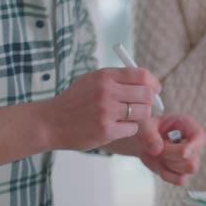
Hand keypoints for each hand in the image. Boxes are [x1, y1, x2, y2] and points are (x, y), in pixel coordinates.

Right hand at [42, 68, 160, 150]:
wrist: (50, 122)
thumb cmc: (75, 101)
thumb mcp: (92, 81)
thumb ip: (117, 79)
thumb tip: (148, 83)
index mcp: (105, 76)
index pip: (142, 75)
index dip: (153, 84)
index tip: (155, 90)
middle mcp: (107, 92)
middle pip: (147, 95)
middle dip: (149, 102)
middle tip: (143, 106)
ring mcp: (107, 112)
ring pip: (143, 113)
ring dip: (139, 116)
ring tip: (127, 117)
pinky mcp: (106, 130)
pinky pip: (133, 128)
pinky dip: (129, 129)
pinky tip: (116, 127)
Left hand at [139, 115, 205, 185]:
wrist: (141, 141)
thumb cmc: (147, 129)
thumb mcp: (144, 126)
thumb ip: (150, 135)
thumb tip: (158, 150)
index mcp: (188, 126)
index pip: (200, 137)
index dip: (194, 146)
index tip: (183, 153)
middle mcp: (192, 142)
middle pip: (192, 158)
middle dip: (171, 156)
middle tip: (158, 148)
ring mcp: (189, 158)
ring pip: (190, 169)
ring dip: (170, 164)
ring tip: (161, 155)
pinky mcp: (182, 171)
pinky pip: (181, 180)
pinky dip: (168, 175)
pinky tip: (161, 166)